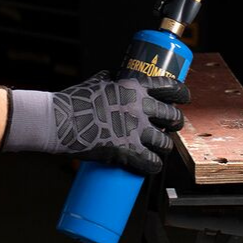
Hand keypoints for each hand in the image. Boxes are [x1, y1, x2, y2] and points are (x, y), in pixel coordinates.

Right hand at [0, 72, 187, 174]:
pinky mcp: (128, 150)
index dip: (182, 93)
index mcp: (134, 86)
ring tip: (158, 149)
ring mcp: (135, 129)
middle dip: (175, 123)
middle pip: (173, 117)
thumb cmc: (73, 101)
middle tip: (170, 127)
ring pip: (165, 143)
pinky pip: (152, 162)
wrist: (57, 121)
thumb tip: (118, 76)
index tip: (185, 98)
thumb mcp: (97, 81)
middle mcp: (140, 105)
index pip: (170, 86)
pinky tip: (150, 166)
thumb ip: (113, 79)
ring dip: (164, 147)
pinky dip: (153, 166)